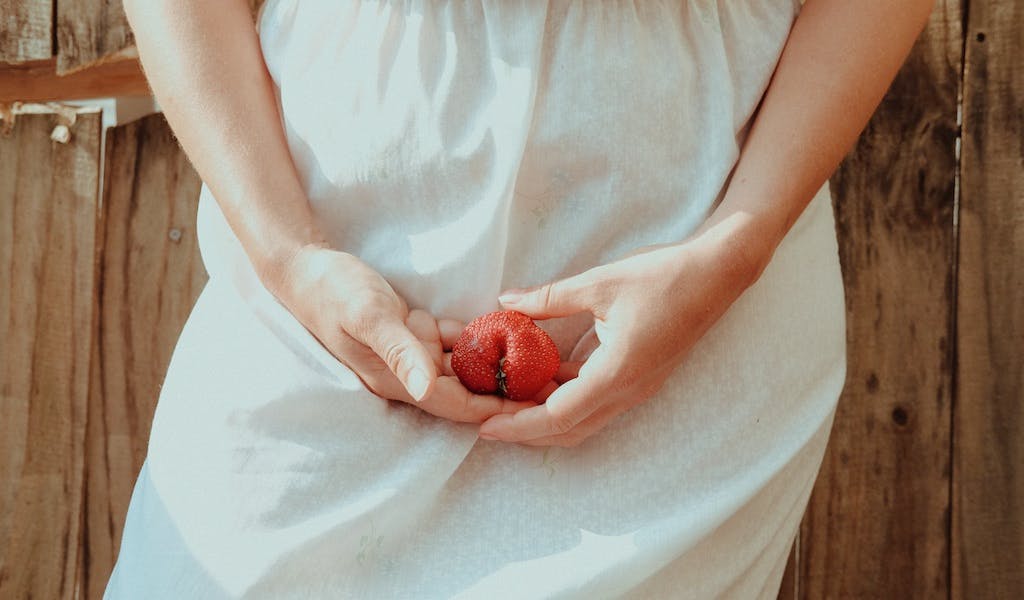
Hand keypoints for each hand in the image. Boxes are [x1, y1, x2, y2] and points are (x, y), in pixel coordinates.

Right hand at [270, 244, 531, 422]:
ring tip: (541, 360)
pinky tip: (510, 328)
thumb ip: (399, 351)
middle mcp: (408, 371)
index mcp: (396, 377)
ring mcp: (411, 352)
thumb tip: (426, 389)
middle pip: (466, 390)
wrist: (305, 267)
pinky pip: (455, 339)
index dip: (494, 407)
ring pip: (465, 365)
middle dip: (505, 390)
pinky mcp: (413, 330)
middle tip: (550, 384)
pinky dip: (480, 335)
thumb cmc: (333, 291)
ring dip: (499, 363)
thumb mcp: (367, 316)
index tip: (534, 408)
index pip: (455, 402)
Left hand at [477, 229, 764, 445]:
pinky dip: (564, 399)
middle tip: (486, 420)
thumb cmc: (663, 276)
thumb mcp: (598, 283)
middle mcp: (628, 391)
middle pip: (568, 430)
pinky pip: (595, 402)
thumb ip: (548, 298)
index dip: (518, 426)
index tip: (485, 427)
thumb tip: (505, 302)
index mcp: (617, 373)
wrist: (717, 274)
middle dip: (525, 431)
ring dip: (544, 417)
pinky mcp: (638, 379)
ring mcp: (636, 388)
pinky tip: (538, 380)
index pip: (558, 416)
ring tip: (505, 402)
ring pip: (582, 420)